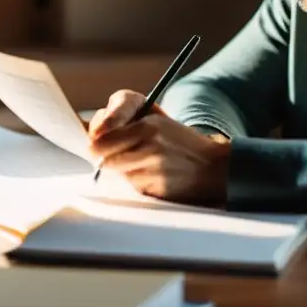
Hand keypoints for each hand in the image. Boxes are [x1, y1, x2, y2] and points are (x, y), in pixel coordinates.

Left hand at [89, 90, 229, 205]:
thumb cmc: (176, 140)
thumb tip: (92, 137)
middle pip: (102, 159)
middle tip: (114, 156)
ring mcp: (154, 168)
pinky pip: (130, 187)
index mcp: (149, 124)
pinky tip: (150, 177)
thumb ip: (121, 120)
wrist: (213, 167)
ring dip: (121, 172)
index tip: (98, 144)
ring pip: (115, 174)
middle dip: (104, 158)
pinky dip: (134, 184)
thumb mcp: (154, 117)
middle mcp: (151, 144)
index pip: (101, 138)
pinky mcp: (156, 188)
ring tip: (139, 164)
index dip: (96, 142)